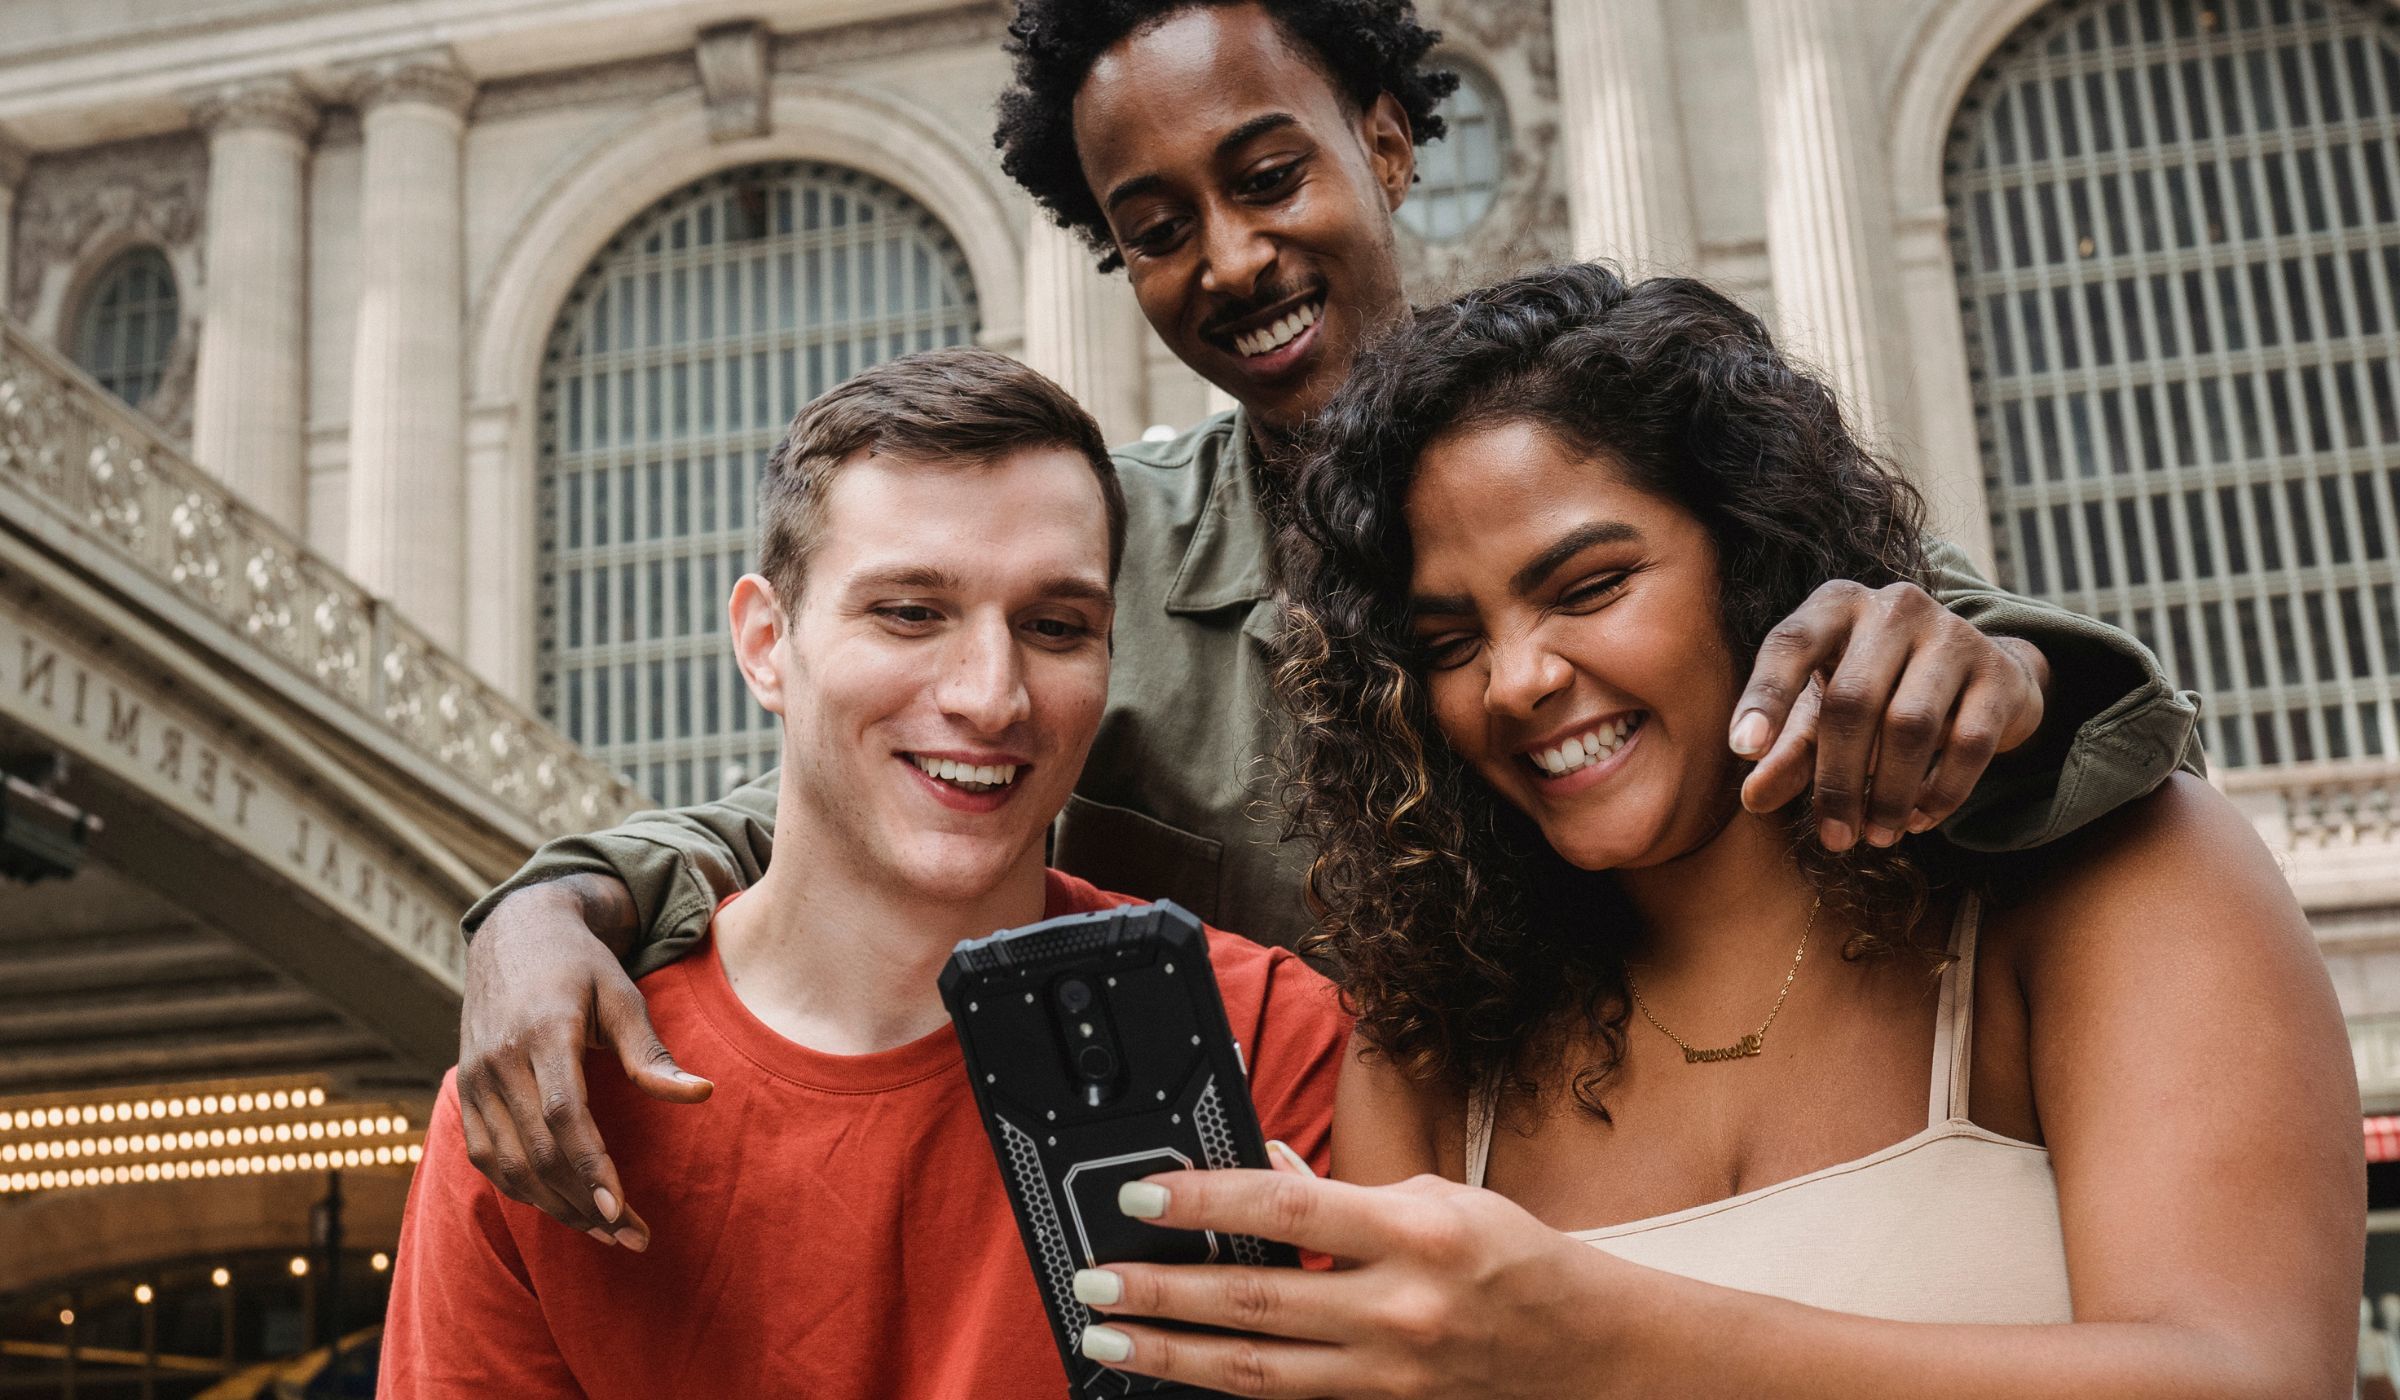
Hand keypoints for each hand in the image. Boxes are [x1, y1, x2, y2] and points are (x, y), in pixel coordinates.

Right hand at [456, 875, 711, 1248]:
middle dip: (586, 1204)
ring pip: (510, 1166)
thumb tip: (703, 1095)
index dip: (590, 1166)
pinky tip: (567, 1207)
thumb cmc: (580, 967)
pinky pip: (490, 1160)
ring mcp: (475, 1081)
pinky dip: (526, 1191)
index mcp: (543, 1032)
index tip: (621, 1209)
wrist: (513, 935)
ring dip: (558, 1208)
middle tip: (634, 1237)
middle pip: (538, 1152)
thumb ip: (653, 1053)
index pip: (563, 1114)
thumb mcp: (624, 995)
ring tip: (609, 1233)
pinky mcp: (467, 1095)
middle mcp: (500, 1061)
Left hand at [1070, 1167, 1619, 1398]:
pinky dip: (1227, 1385)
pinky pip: (1291, 1398)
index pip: (1288, 1213)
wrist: (1590, 1351)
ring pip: (1257, 1372)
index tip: (1142, 1194)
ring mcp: (1390, 1373)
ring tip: (1109, 1339)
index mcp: (1415, 1234)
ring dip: (1172, 1356)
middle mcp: (1400, 1310)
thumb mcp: (1436, 1198)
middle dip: (1162, 1294)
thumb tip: (1256, 1174)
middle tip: (1093, 1283)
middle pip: (1256, 1304)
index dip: (1206, 1203)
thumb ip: (1342, 1194)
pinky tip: (1180, 1372)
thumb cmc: (1514, 1258)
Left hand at [1729, 581, 2047, 850]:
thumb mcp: (1824, 711)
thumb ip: (1788, 749)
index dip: (1765, 696)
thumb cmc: (1879, 690)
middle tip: (1834, 837)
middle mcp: (1893, 608)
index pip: (1790, 644)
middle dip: (1837, 780)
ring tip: (1876, 836)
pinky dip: (1940, 793)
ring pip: (1911, 726)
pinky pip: (1967, 744)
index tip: (1743, 749)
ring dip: (1889, 794)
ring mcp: (1952, 634)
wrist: (1981, 675)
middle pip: (1852, 700)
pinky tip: (1920, 821)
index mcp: (1836, 606)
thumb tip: (1753, 797)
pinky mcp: (1998, 674)